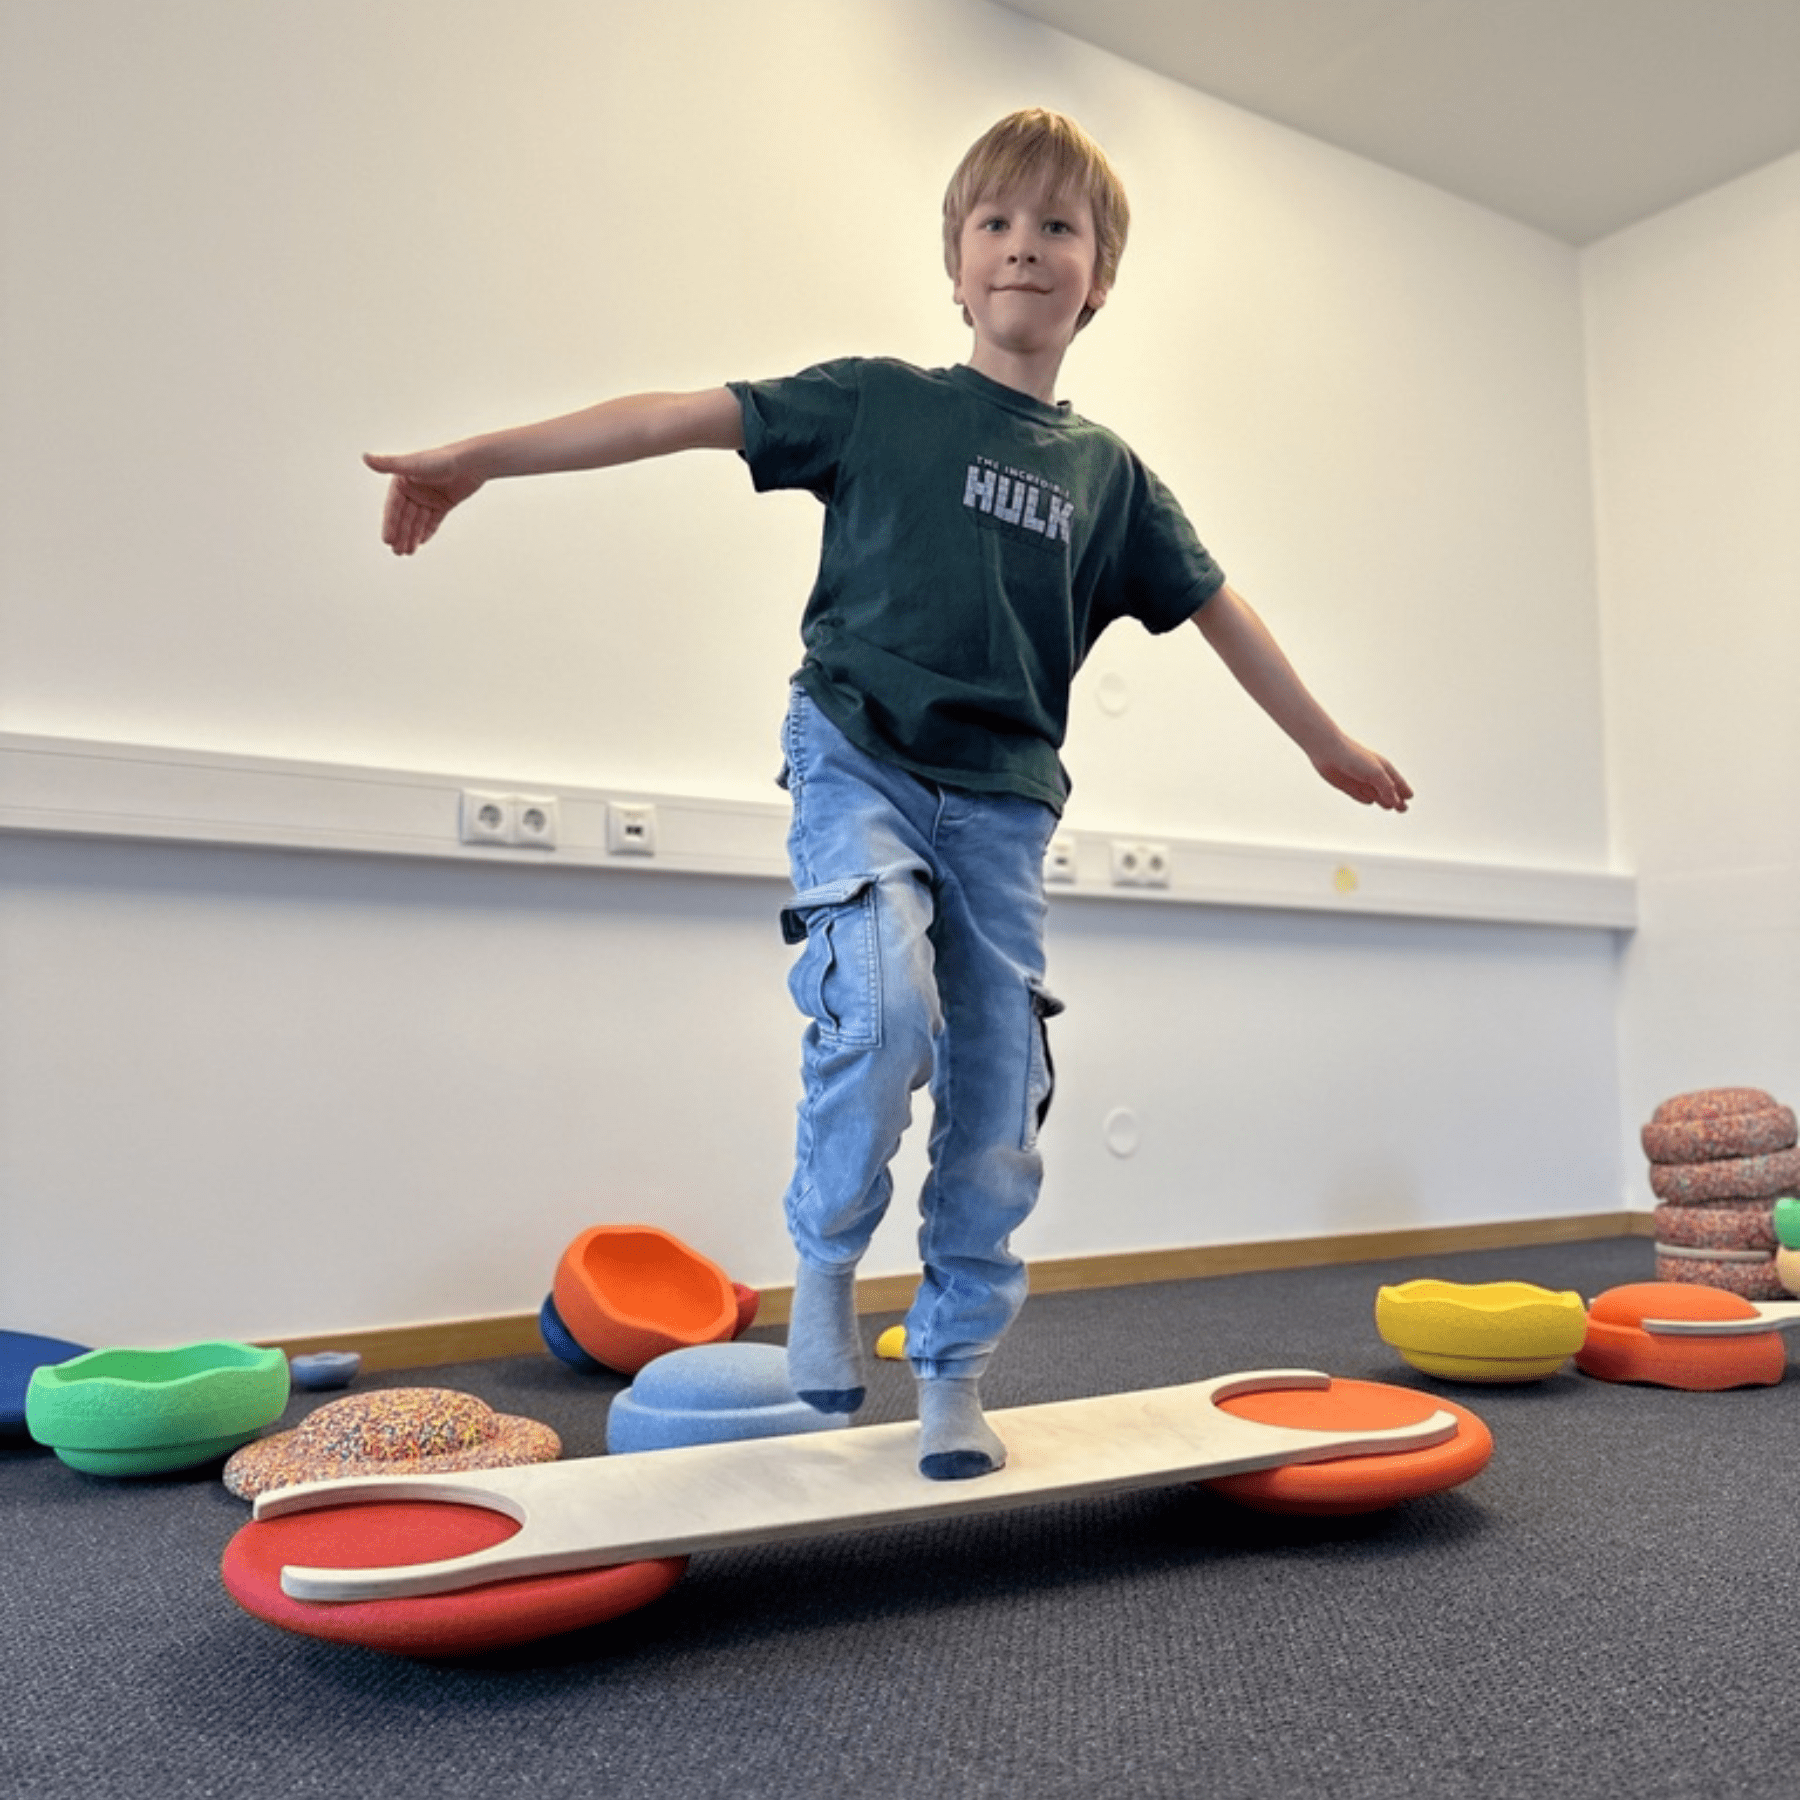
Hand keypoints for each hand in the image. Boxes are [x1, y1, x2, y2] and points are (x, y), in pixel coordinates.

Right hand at [364, 448, 485, 554]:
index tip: (387, 540)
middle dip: (401, 534)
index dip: (390, 524)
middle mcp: (414, 489)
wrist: (472, 462)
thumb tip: (365, 458)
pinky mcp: (443, 502)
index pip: (393, 507)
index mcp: (403, 480)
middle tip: (397, 552)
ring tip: (407, 552)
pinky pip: (432, 520)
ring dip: (411, 536)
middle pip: (405, 516)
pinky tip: (420, 543)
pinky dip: (426, 531)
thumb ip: (389, 464)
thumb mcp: (412, 464)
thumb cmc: (442, 459)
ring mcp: (429, 496)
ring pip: (418, 520)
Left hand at [1312, 737, 1411, 811]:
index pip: (1398, 782)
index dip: (1404, 789)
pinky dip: (1364, 799)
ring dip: (1383, 801)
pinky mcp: (1347, 786)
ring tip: (1391, 807)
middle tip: (1404, 809)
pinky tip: (1369, 801)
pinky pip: (1359, 795)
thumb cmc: (1354, 758)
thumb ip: (1387, 788)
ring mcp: (1360, 781)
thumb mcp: (1376, 773)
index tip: (1410, 796)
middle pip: (1388, 791)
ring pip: (1375, 794)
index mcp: (1383, 768)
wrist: (1328, 751)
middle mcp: (1373, 775)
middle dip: (1396, 800)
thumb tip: (1396, 802)